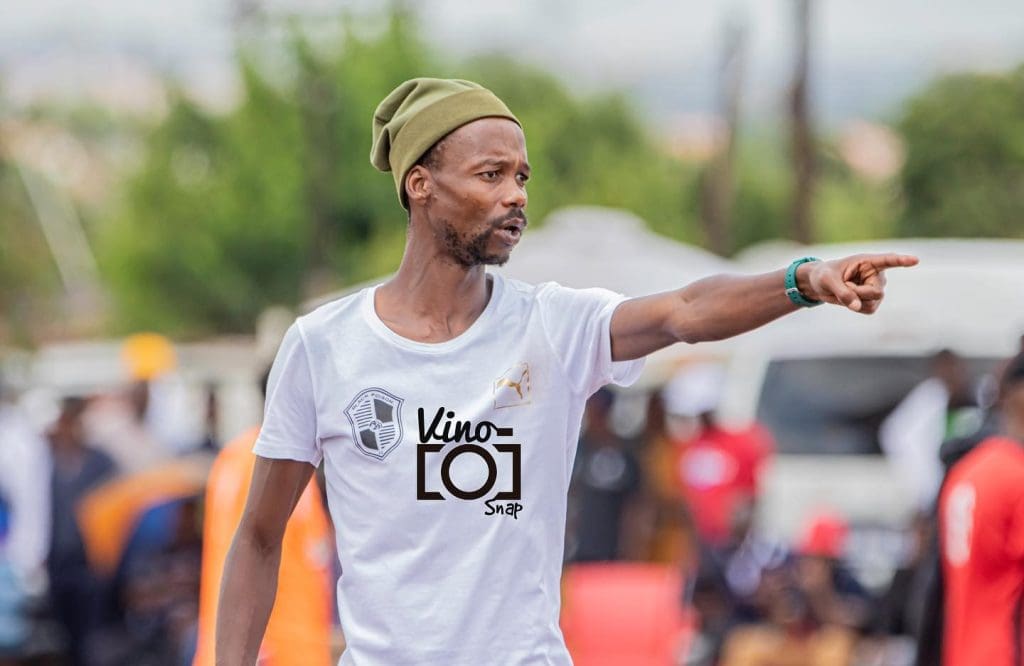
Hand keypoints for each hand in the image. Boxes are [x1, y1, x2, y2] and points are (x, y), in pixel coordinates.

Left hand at [798, 253, 918, 313]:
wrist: (820, 285)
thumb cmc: (824, 276)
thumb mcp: (828, 281)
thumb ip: (842, 292)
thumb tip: (857, 306)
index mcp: (867, 261)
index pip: (888, 260)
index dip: (902, 261)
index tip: (915, 260)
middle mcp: (876, 274)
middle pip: (876, 292)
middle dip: (857, 294)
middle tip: (843, 286)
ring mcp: (876, 288)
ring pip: (872, 303)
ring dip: (855, 301)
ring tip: (845, 291)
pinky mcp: (872, 301)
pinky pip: (868, 309)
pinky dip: (855, 308)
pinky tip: (849, 299)